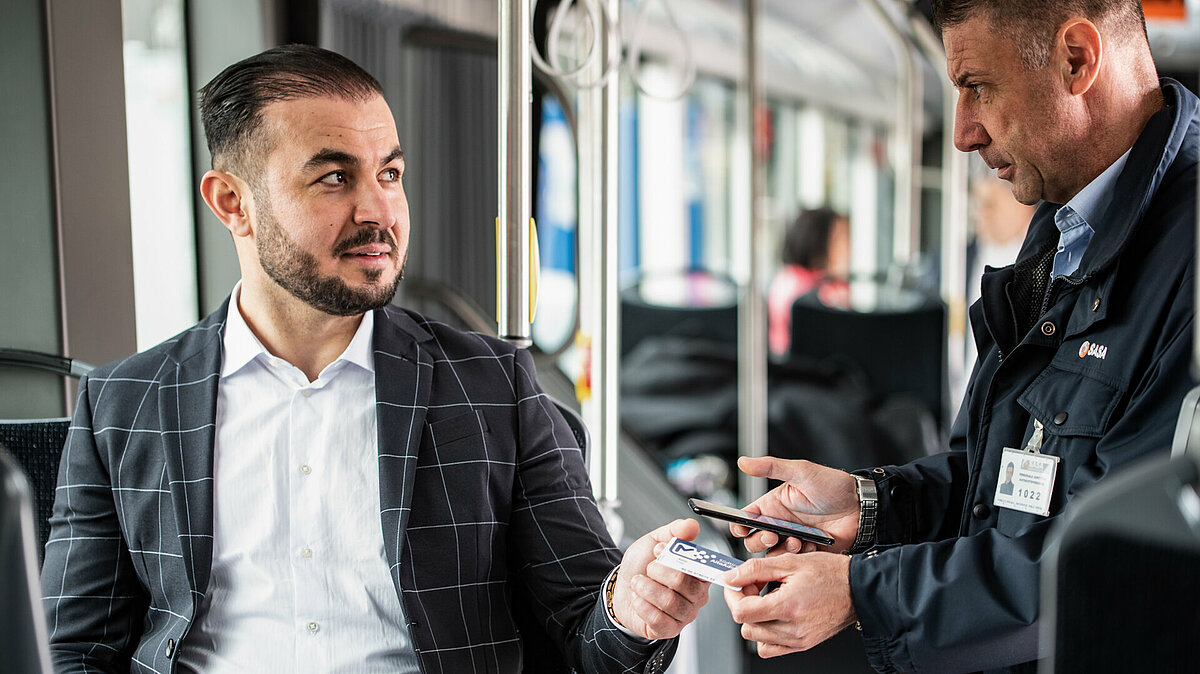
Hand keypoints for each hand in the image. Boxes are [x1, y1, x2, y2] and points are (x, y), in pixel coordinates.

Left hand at [612, 518, 710, 639]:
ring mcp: (685, 614)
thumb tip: (692, 526)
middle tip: (648, 568)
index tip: (659, 549)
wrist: (622, 587)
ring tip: (639, 583)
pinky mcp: (670, 629)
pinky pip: (658, 619)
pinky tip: (638, 599)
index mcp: (699, 572)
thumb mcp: (655, 540)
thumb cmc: (643, 566)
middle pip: (683, 582)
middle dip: (657, 571)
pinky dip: (642, 605)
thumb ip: (674, 531)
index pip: (700, 566)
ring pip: (669, 601)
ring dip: (646, 588)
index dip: (676, 556)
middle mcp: (697, 595)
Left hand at [723, 552, 855, 656]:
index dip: (733, 596)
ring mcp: (798, 640)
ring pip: (756, 638)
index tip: (736, 585)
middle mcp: (793, 629)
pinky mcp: (802, 645)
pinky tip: (774, 616)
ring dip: (755, 619)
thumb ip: (755, 569)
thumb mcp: (790, 562)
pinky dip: (766, 634)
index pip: (742, 612)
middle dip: (744, 604)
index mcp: (788, 606)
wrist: (858, 590)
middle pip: (746, 627)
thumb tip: (730, 577)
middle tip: (755, 587)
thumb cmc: (830, 573)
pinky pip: (770, 648)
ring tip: (767, 600)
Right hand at [734, 457, 859, 553]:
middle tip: (773, 534)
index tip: (743, 527)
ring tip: (796, 540)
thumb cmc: (833, 486)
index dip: (740, 525)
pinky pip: (793, 561)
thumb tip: (743, 461)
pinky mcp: (807, 551)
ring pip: (772, 553)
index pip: (746, 518)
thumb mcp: (800, 471)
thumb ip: (770, 467)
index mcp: (773, 505)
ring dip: (780, 550)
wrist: (861, 507)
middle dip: (760, 540)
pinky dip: (799, 556)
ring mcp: (793, 538)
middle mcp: (779, 523)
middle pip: (754, 540)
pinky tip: (810, 546)